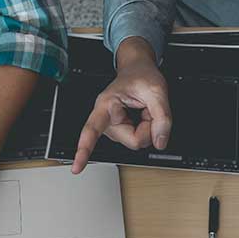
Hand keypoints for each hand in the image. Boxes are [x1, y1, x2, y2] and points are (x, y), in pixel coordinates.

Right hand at [71, 37, 172, 173]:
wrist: (137, 70)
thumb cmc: (140, 76)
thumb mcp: (157, 91)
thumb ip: (162, 117)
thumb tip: (160, 142)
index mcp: (107, 104)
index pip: (92, 130)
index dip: (84, 150)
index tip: (76, 168)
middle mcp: (105, 119)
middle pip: (132, 141)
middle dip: (147, 128)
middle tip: (147, 109)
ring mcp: (113, 128)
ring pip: (136, 142)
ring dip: (147, 128)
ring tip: (142, 110)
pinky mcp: (120, 132)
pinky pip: (138, 140)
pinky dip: (145, 129)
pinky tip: (140, 117)